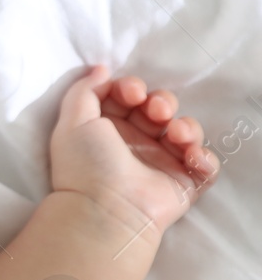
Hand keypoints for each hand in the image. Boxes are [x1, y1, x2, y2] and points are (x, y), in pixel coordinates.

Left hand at [50, 64, 218, 233]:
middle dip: (163, 101)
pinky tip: (191, 158)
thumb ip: (84, 90)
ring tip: (176, 135)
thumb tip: (101, 69)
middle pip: (160, 109)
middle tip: (156, 111)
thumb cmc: (86, 164)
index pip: (129, 97)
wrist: (106, 210)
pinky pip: (206, 165)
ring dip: (186, 126)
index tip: (131, 93)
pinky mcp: (183, 182)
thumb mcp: (73, 120)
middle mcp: (136, 143)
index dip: (133, 88)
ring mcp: (161, 162)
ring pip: (186, 131)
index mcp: (109, 128)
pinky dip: (205, 158)